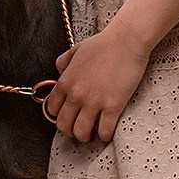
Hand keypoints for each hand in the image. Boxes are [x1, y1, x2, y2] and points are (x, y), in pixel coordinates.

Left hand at [43, 26, 150, 143]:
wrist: (126, 41)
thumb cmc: (103, 44)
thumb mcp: (75, 50)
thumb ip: (63, 63)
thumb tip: (60, 74)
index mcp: (66, 82)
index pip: (53, 109)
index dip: (60, 115)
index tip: (69, 116)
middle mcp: (76, 94)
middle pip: (64, 125)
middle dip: (70, 131)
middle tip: (80, 129)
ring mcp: (94, 102)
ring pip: (81, 133)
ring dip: (85, 136)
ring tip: (93, 133)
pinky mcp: (112, 106)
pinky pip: (104, 131)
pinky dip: (104, 135)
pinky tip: (107, 131)